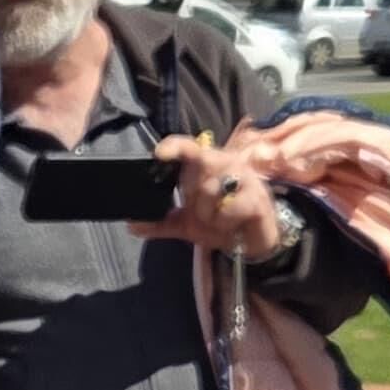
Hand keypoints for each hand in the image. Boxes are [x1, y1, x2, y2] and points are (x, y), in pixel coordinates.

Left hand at [136, 129, 288, 262]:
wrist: (252, 243)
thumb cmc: (221, 223)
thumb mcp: (186, 225)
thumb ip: (160, 223)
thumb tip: (132, 225)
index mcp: (207, 166)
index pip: (190, 147)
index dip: (175, 146)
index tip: (160, 153)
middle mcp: (226, 164)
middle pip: (201, 163)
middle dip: (194, 194)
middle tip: (200, 211)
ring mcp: (245, 178)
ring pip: (212, 188)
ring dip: (208, 213)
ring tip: (218, 220)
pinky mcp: (257, 198)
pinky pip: (229, 209)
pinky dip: (224, 222)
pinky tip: (231, 224)